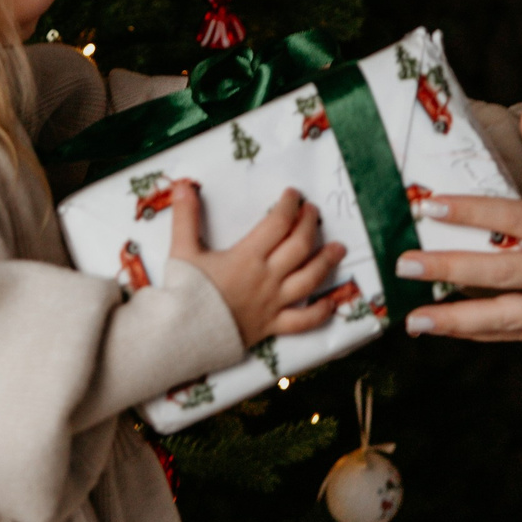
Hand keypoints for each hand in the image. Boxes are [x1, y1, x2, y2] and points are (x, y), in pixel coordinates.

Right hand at [171, 182, 350, 346]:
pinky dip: (319, 312)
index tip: (293, 194)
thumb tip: (183, 184)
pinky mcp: (272, 326)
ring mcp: (273, 303)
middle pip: (299, 246)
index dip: (289, 205)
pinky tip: (330, 303)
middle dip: (309, 225)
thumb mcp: (182, 250)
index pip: (278, 223)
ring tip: (339, 248)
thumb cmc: (184, 293)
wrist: (182, 337)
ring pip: (308, 279)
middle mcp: (267, 278)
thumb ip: (185, 216)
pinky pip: (302, 321)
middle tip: (313, 212)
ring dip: (326, 261)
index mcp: (248, 257)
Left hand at [394, 109, 521, 341]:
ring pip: (502, 318)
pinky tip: (443, 329)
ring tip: (412, 318)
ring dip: (454, 319)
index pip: (514, 220)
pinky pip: (513, 334)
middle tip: (405, 263)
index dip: (470, 212)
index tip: (429, 205)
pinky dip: (477, 333)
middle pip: (499, 273)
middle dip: (448, 269)